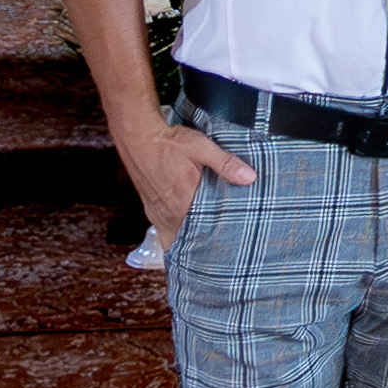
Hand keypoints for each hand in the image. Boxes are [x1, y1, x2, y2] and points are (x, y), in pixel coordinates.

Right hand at [119, 111, 256, 242]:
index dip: (211, 246)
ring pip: (172, 238)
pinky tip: (185, 230)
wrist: (138, 137)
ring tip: (204, 244)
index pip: (199, 237)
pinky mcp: (150, 208)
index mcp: (182, 204)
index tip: (225, 250)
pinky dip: (173, 234)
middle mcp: (167, 214)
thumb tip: (250, 177)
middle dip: (200, 248)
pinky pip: (163, 230)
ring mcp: (156, 213)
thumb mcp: (202, 148)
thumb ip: (226, 164)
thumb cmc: (169, 143)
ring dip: (186, 241)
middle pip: (185, 242)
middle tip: (218, 250)